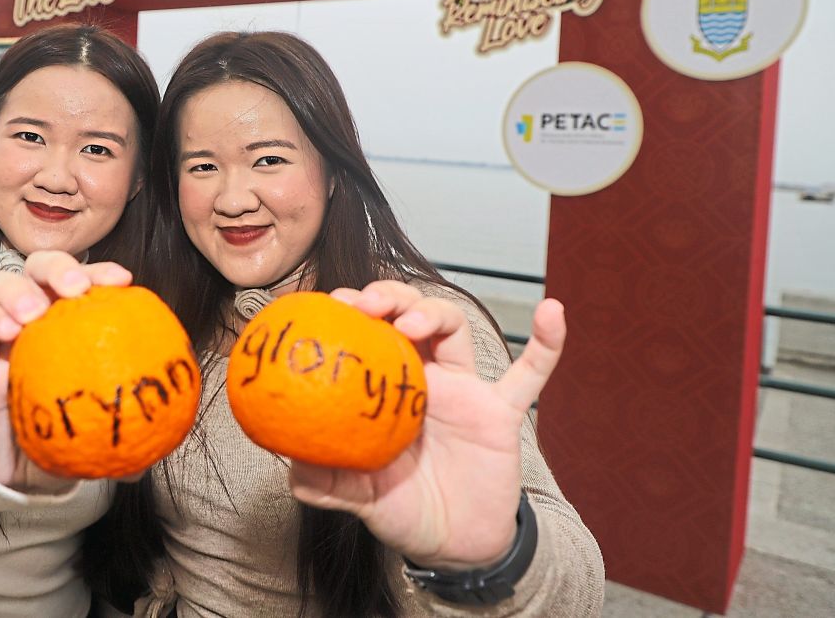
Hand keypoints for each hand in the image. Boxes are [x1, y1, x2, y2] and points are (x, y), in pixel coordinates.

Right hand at [0, 251, 131, 485]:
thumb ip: (121, 445)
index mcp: (70, 328)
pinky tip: (10, 333)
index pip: (84, 283)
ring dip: (18, 288)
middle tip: (76, 288)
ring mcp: (1, 335)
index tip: (122, 281)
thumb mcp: (92, 443)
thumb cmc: (53, 443)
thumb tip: (155, 454)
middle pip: (40, 268)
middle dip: (59, 266)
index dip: (101, 272)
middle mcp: (35, 322)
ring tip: (34, 312)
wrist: (2, 471)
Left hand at [288, 282, 564, 569]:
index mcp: (385, 389)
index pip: (367, 332)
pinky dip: (545, 344)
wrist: (455, 546)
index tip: (332, 304)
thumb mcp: (359, 499)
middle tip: (366, 304)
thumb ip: (326, 483)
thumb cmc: (403, 511)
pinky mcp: (501, 413)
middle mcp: (422, 379)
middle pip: (408, 315)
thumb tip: (290, 465)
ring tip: (411, 324)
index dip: (352, 309)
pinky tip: (552, 312)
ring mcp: (464, 392)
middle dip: (389, 297)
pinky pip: (529, 374)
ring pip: (455, 329)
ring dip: (435, 313)